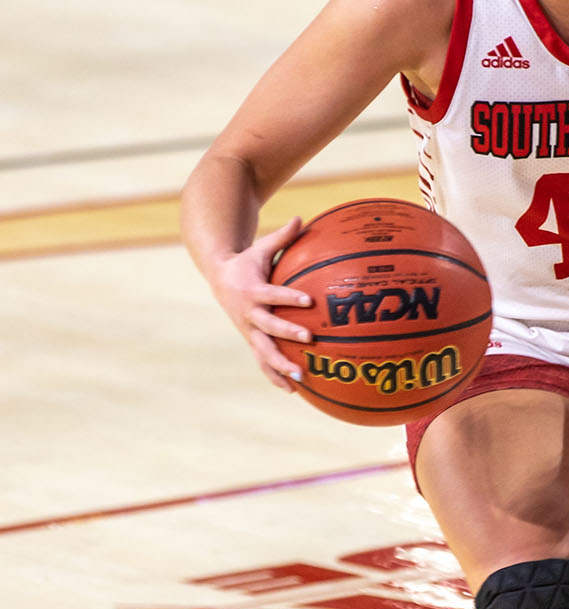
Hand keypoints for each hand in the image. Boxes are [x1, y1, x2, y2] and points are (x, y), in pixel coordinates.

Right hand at [209, 214, 313, 391]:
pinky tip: (293, 390)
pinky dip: (275, 376)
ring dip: (281, 365)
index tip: (309, 299)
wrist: (218, 278)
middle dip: (288, 334)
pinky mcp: (250, 340)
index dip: (289, 297)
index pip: (273, 295)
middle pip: (268, 327)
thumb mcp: (261, 248)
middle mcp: (249, 314)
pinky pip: (262, 361)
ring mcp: (248, 330)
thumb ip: (282, 236)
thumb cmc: (247, 262)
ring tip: (301, 377)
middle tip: (309, 338)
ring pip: (263, 351)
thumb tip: (301, 218)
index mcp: (252, 291)